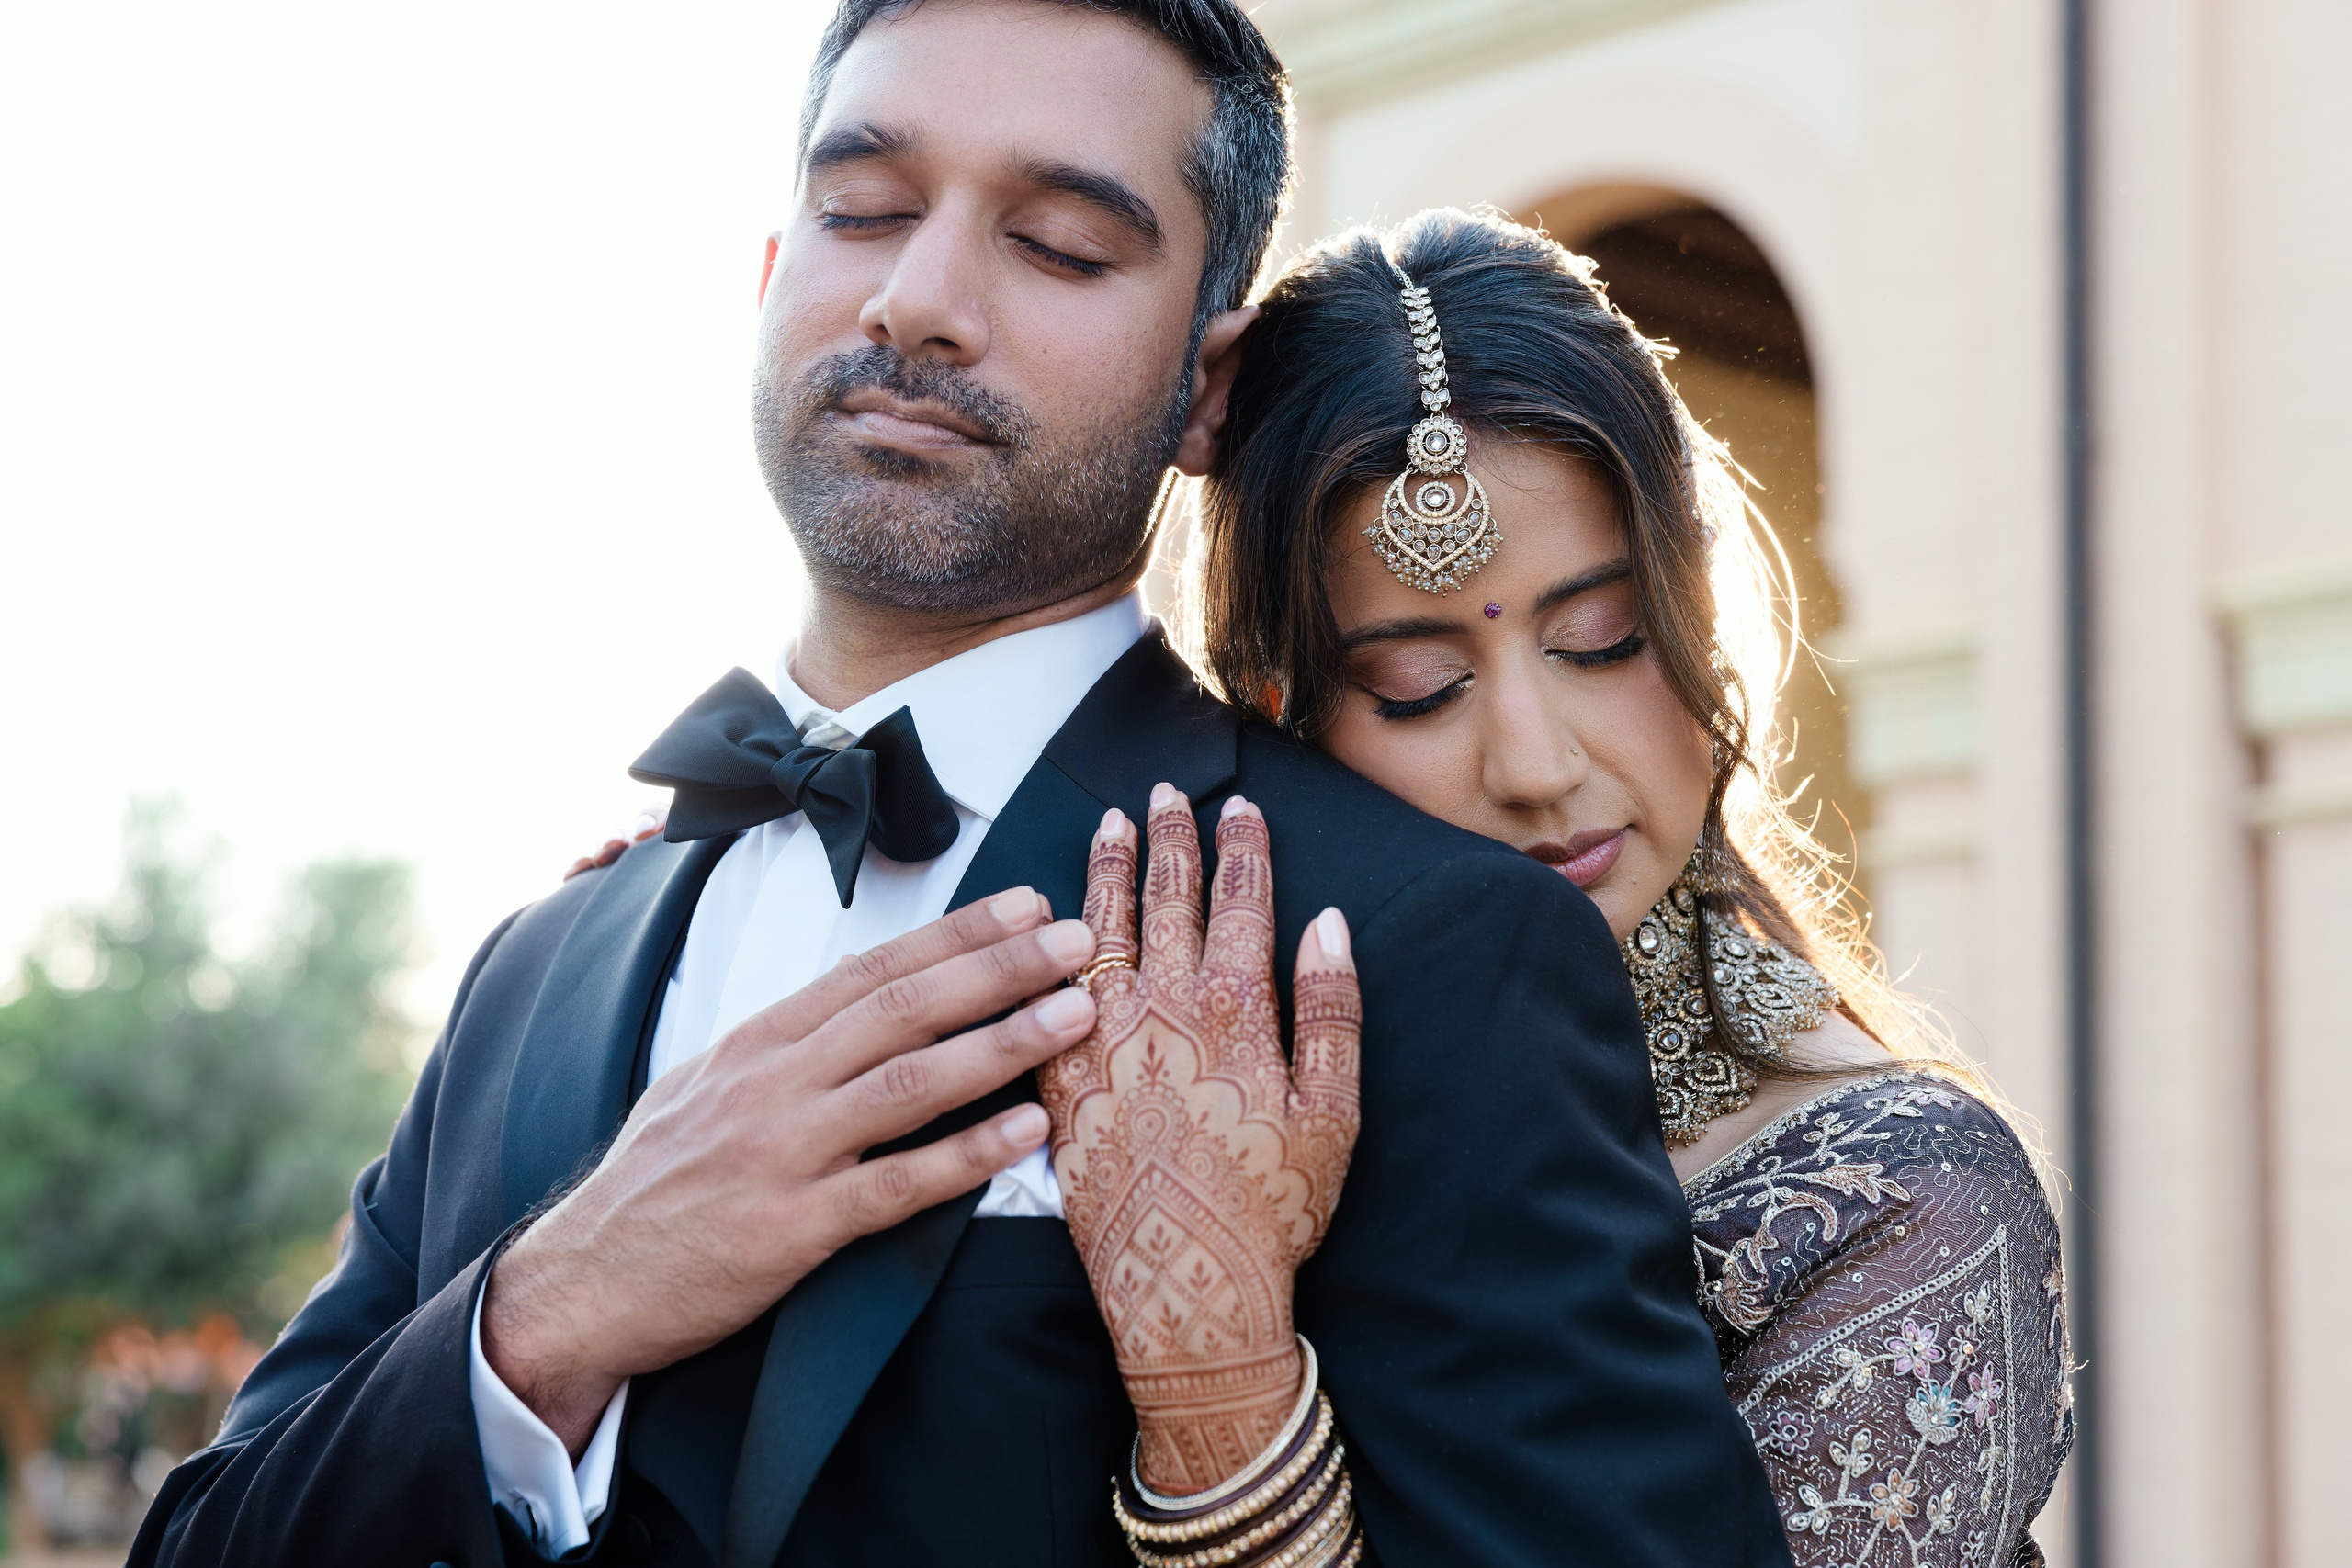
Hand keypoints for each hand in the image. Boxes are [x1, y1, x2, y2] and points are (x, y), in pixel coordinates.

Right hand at [482, 890, 1097, 1452]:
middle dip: (1000, 968)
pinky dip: (966, 1156)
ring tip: (1076, 1015)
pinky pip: (895, 1186)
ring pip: (910, 1083)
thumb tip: (858, 998)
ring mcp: (783, 1154)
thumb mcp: (704, 1086)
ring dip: (1003, 1044)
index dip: (956, 934)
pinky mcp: (791, 1231)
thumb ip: (784, 1046)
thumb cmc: (652, 1185)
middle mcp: (772, 1084)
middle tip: (1078, 941)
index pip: (873, 970)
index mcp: (756, 1042)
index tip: (1026, 905)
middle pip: (904, 1009)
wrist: (579, 1284)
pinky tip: (1027, 1133)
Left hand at [1041, 785, 1361, 1494]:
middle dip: (1171, 839)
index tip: (1239, 806)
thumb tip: (1327, 923)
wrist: (1187, 1284)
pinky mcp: (1062, 1079)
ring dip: (1109, 871)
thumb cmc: (1273, 1206)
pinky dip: (1050, 946)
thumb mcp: (1334, 1112)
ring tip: (1111, 824)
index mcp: (1237, 1009)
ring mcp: (1105, 1041)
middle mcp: (1165, 1010)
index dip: (1242, 847)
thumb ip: (1331, 1010)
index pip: (1242, 902)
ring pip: (1103, 930)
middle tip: (1166, 791)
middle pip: (1169, 900)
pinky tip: (1048, 920)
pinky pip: (1048, 992)